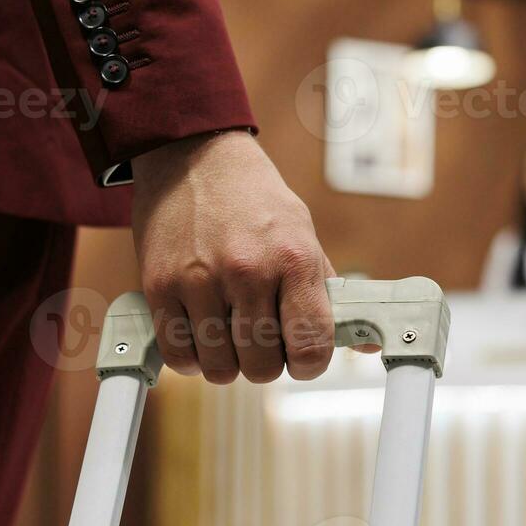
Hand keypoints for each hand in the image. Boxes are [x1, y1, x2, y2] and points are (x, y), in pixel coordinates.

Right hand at [132, 130, 335, 383]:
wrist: (194, 157)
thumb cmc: (257, 203)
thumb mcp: (304, 236)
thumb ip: (328, 294)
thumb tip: (365, 345)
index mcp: (294, 260)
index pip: (311, 346)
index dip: (310, 365)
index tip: (302, 357)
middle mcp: (249, 272)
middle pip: (263, 366)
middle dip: (266, 363)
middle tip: (262, 341)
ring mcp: (200, 281)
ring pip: (220, 368)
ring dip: (228, 362)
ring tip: (229, 336)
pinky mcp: (160, 287)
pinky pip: (179, 356)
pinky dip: (193, 358)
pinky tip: (201, 337)